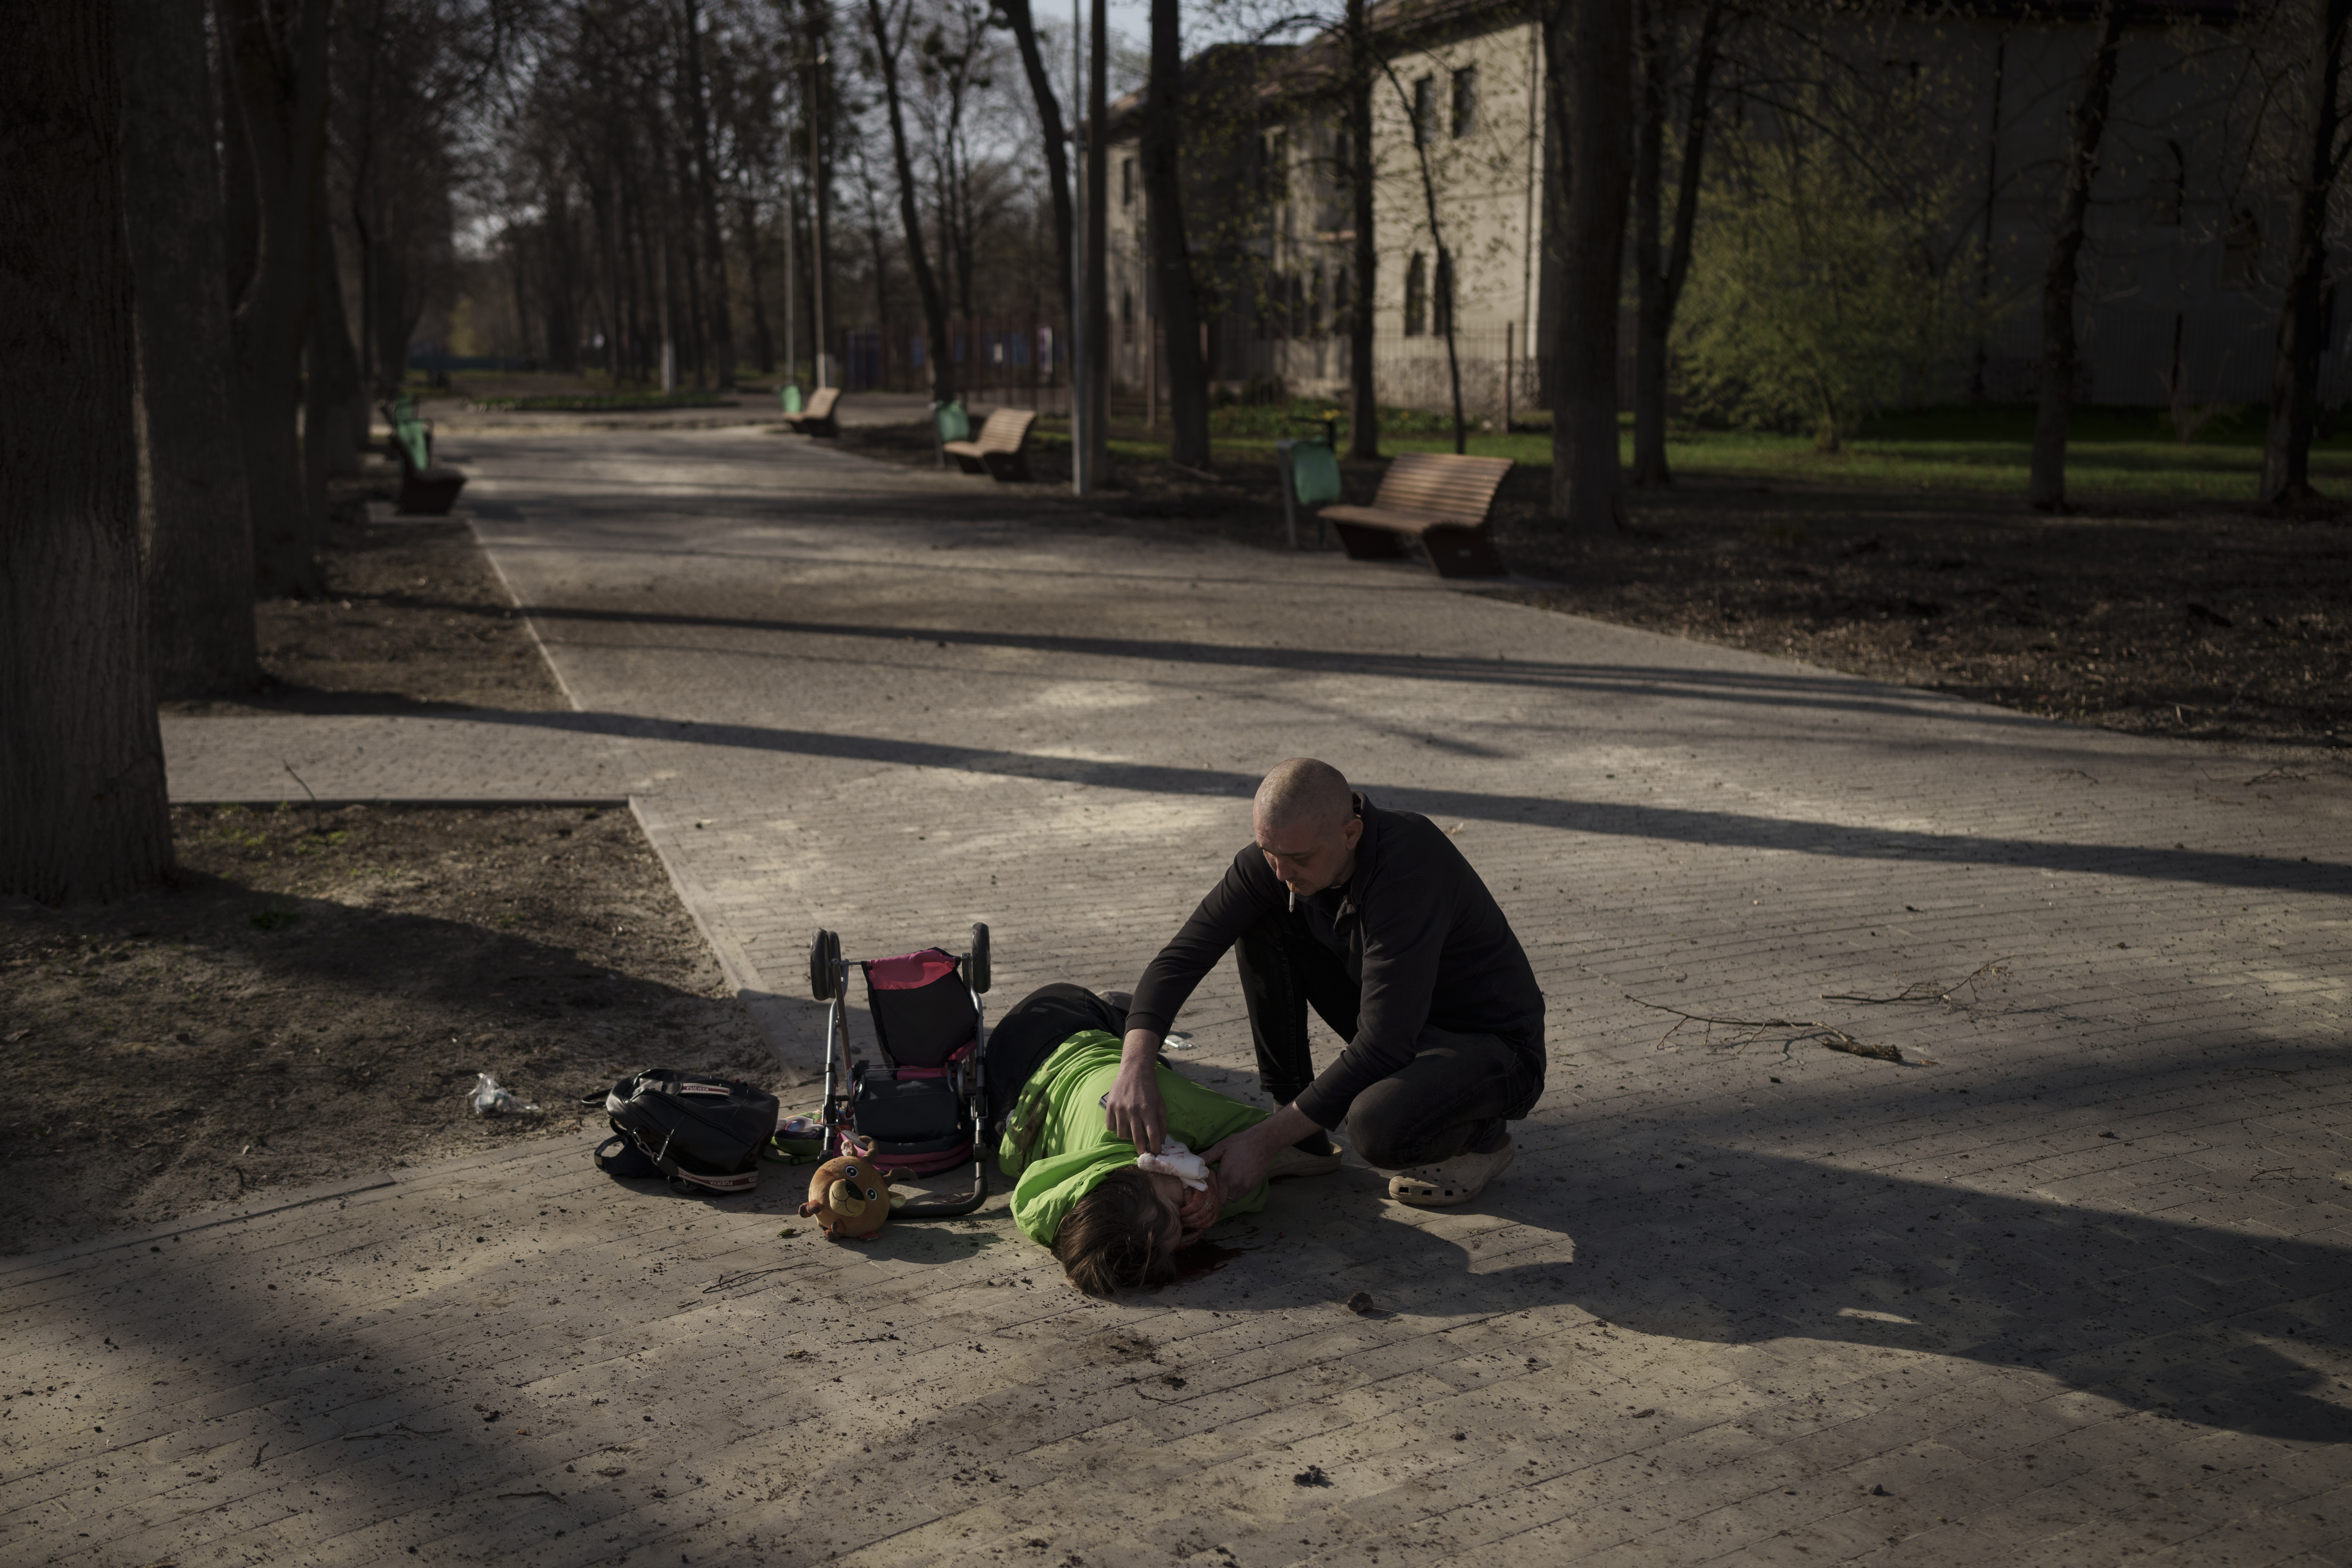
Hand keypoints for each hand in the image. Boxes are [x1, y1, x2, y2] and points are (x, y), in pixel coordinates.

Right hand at [1102, 1028, 1167, 1151]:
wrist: (1134, 1071)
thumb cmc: (1150, 1089)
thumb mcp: (1161, 1104)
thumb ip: (1162, 1123)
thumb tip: (1162, 1142)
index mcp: (1148, 1110)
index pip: (1153, 1135)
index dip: (1156, 1147)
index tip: (1156, 1153)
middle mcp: (1134, 1110)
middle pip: (1137, 1138)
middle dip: (1141, 1149)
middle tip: (1143, 1153)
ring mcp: (1120, 1108)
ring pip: (1122, 1134)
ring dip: (1128, 1136)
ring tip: (1131, 1130)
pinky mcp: (1110, 1106)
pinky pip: (1110, 1126)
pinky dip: (1116, 1128)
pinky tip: (1121, 1123)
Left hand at [1176, 1182, 1217, 1242]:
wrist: (1208, 1185)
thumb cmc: (1196, 1186)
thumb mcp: (1189, 1186)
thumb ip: (1187, 1195)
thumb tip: (1186, 1206)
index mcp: (1205, 1191)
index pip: (1196, 1204)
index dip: (1187, 1210)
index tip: (1179, 1212)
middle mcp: (1213, 1199)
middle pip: (1202, 1214)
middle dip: (1189, 1219)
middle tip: (1181, 1219)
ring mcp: (1217, 1207)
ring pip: (1207, 1221)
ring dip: (1194, 1225)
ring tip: (1186, 1224)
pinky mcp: (1217, 1213)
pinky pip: (1211, 1223)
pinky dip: (1202, 1226)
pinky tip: (1194, 1225)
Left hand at [1202, 1122, 1280, 1209]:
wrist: (1262, 1142)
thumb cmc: (1240, 1143)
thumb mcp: (1221, 1147)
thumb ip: (1207, 1156)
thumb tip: (1195, 1160)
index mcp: (1225, 1176)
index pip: (1217, 1196)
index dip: (1214, 1193)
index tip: (1213, 1187)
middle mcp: (1235, 1185)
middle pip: (1226, 1201)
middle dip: (1221, 1196)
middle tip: (1220, 1187)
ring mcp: (1246, 1186)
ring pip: (1235, 1199)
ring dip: (1231, 1195)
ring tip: (1229, 1185)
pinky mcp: (1254, 1186)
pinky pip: (1243, 1195)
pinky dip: (1239, 1192)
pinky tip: (1238, 1182)